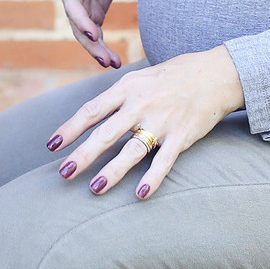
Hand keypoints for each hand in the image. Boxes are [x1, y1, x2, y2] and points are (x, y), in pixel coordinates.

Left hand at [47, 46, 243, 199]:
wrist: (217, 73)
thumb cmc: (175, 75)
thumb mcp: (141, 77)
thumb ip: (118, 96)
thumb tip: (92, 116)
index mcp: (128, 87)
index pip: (92, 110)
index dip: (70, 128)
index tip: (52, 145)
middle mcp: (142, 103)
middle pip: (106, 133)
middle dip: (83, 154)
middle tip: (64, 174)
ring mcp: (163, 120)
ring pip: (132, 150)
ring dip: (112, 171)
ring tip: (94, 188)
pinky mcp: (183, 135)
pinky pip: (165, 160)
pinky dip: (153, 178)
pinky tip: (140, 194)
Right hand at [56, 0, 157, 68]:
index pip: (71, 3)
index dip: (79, 18)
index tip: (92, 32)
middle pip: (77, 25)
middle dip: (90, 43)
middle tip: (105, 58)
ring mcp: (82, 7)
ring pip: (86, 35)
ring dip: (97, 50)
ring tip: (113, 63)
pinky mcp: (93, 13)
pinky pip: (96, 35)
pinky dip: (104, 48)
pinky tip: (115, 61)